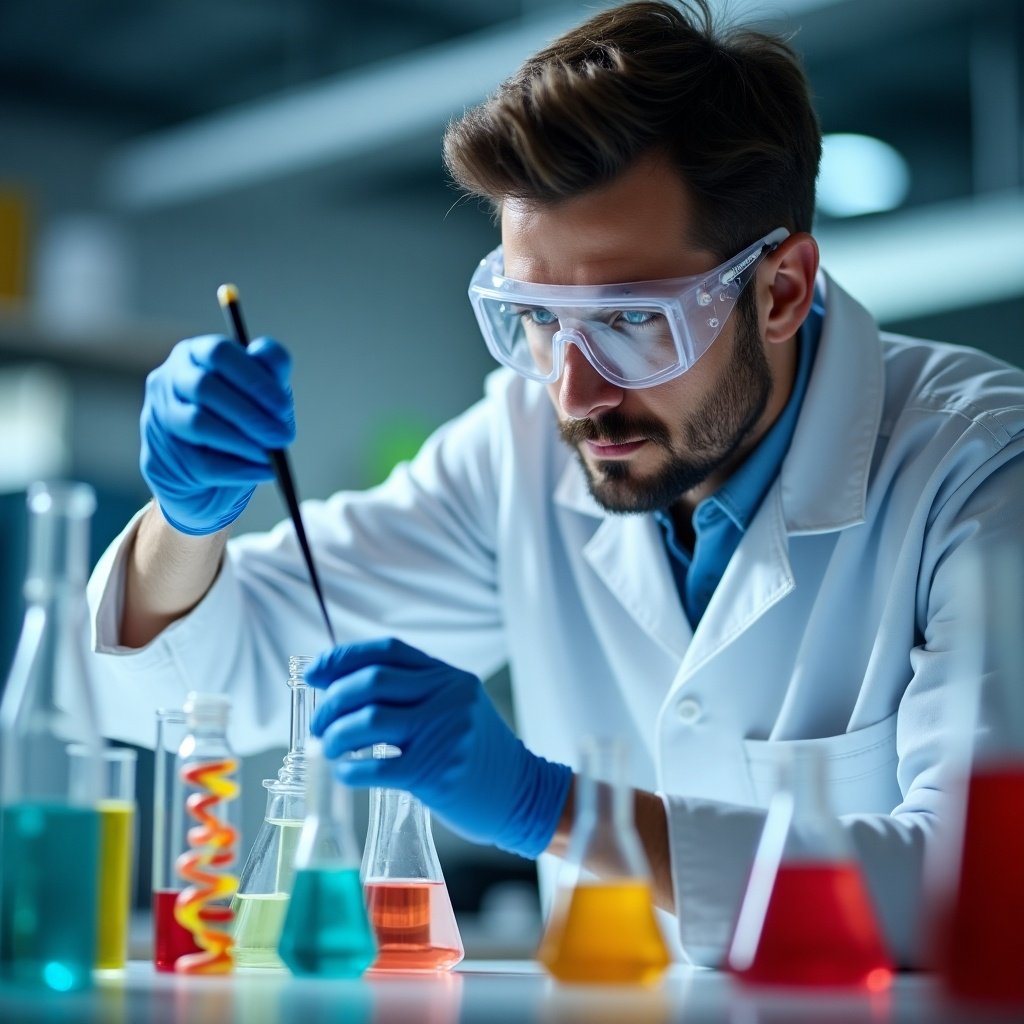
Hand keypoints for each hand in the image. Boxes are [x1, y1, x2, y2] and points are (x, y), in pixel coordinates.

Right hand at [140, 334, 294, 534]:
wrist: (214, 474)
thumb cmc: (244, 419)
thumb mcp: (263, 392)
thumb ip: (271, 370)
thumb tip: (274, 361)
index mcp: (196, 353)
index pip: (219, 352)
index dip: (254, 379)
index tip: (284, 406)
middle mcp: (170, 378)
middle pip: (205, 387)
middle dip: (251, 415)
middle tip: (283, 436)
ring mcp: (159, 417)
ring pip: (199, 423)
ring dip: (243, 442)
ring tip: (272, 456)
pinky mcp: (159, 457)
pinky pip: (202, 462)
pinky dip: (240, 469)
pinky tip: (265, 471)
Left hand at [307, 637, 572, 858]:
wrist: (521, 794)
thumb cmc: (477, 753)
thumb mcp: (456, 707)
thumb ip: (415, 693)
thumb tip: (345, 688)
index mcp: (449, 677)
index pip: (388, 650)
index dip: (344, 657)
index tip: (316, 672)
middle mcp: (448, 697)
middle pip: (372, 681)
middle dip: (333, 700)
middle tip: (319, 722)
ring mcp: (444, 734)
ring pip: (369, 719)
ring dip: (335, 733)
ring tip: (328, 747)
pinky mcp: (436, 774)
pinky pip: (377, 767)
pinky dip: (350, 769)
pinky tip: (345, 773)